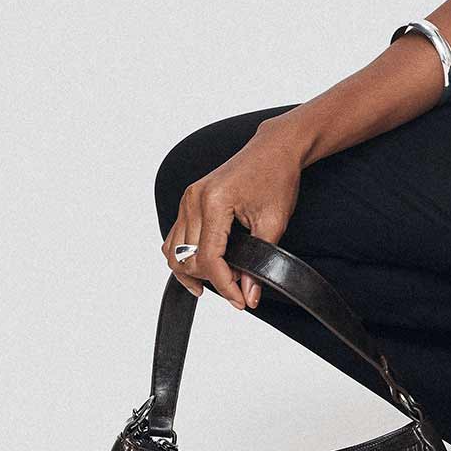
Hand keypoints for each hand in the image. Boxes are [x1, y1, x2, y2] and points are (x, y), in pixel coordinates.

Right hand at [160, 126, 304, 308]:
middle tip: (238, 288)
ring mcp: (188, 198)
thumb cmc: (277, 177)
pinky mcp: (189, 200)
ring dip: (193, 271)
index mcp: (214, 202)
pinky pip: (175, 237)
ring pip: (173, 251)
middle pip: (186, 258)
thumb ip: (260, 262)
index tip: (240, 301)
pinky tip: (205, 266)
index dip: (224, 286)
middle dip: (211, 279)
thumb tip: (249, 296)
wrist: (275, 149)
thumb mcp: (274, 222)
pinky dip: (186, 256)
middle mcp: (194, 199)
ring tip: (221, 281)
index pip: (207, 259)